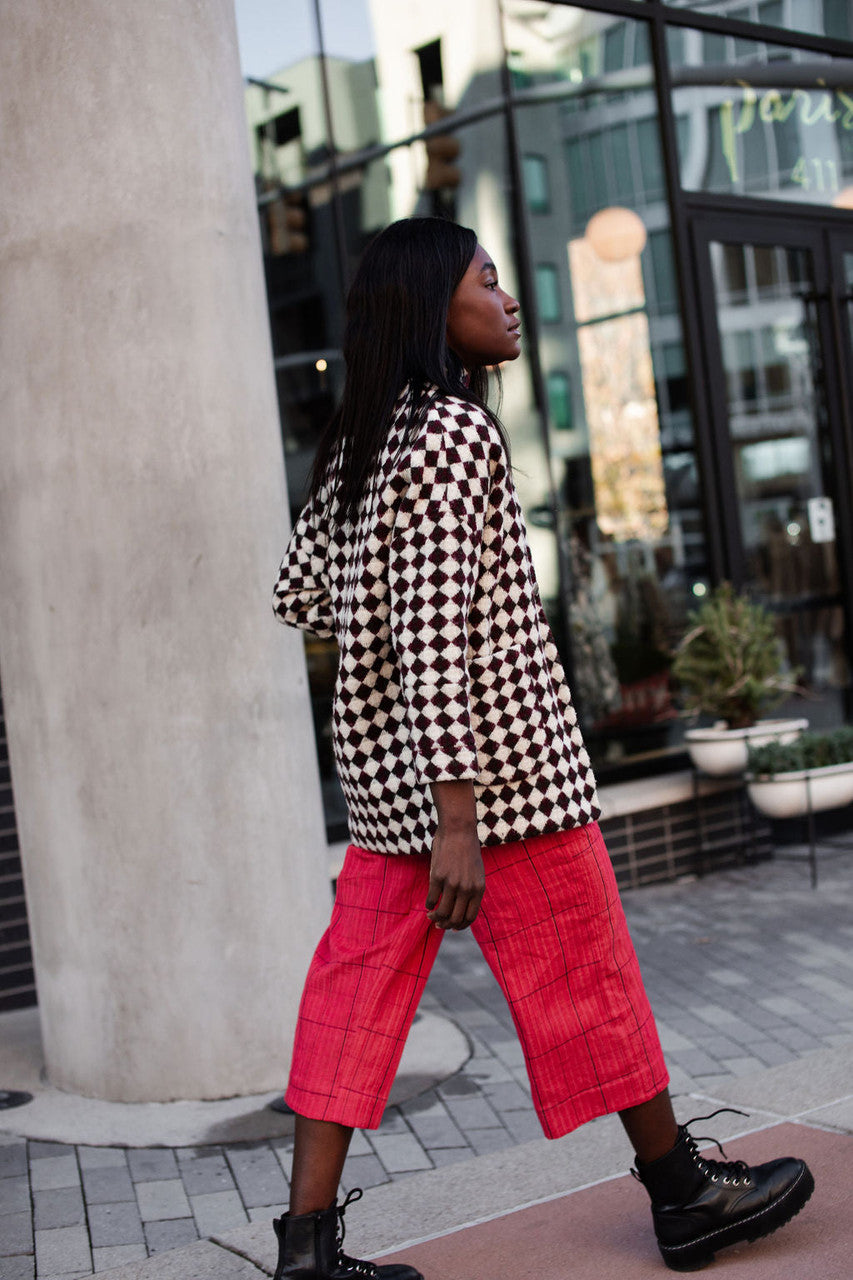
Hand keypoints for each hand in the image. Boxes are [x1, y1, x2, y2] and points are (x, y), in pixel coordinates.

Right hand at [427, 780, 483, 930]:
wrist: (459, 830)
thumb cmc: (467, 850)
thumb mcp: (476, 872)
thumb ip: (471, 889)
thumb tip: (461, 908)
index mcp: (478, 888)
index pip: (470, 917)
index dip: (460, 925)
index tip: (452, 927)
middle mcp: (466, 889)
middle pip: (455, 919)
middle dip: (445, 925)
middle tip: (438, 923)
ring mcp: (452, 883)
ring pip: (442, 912)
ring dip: (435, 917)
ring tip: (431, 915)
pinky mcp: (437, 877)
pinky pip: (431, 899)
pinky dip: (428, 905)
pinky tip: (428, 903)